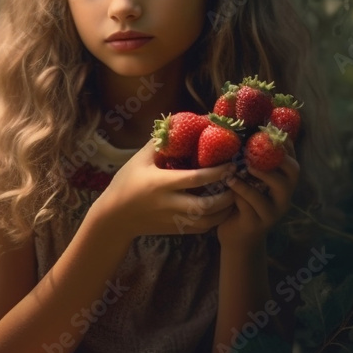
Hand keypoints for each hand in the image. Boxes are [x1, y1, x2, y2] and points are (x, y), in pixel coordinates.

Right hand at [90, 139, 237, 243]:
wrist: (114, 217)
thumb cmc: (125, 184)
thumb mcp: (138, 160)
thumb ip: (158, 144)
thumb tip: (176, 123)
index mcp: (161, 184)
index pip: (195, 179)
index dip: (216, 172)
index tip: (231, 164)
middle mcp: (169, 204)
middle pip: (206, 206)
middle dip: (227, 196)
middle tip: (237, 184)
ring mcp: (173, 220)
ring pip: (207, 221)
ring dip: (225, 211)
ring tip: (235, 197)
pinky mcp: (175, 230)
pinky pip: (201, 229)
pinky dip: (215, 220)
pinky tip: (221, 210)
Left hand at [217, 140, 299, 251]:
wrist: (236, 237)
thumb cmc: (241, 203)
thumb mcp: (248, 182)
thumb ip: (250, 163)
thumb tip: (241, 132)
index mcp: (283, 183)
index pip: (292, 159)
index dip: (283, 144)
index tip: (267, 131)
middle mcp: (284, 197)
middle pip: (293, 173)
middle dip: (276, 158)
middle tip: (254, 151)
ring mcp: (274, 211)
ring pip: (275, 190)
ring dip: (256, 177)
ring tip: (237, 170)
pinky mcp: (258, 224)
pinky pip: (251, 205)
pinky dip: (240, 193)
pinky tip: (228, 185)